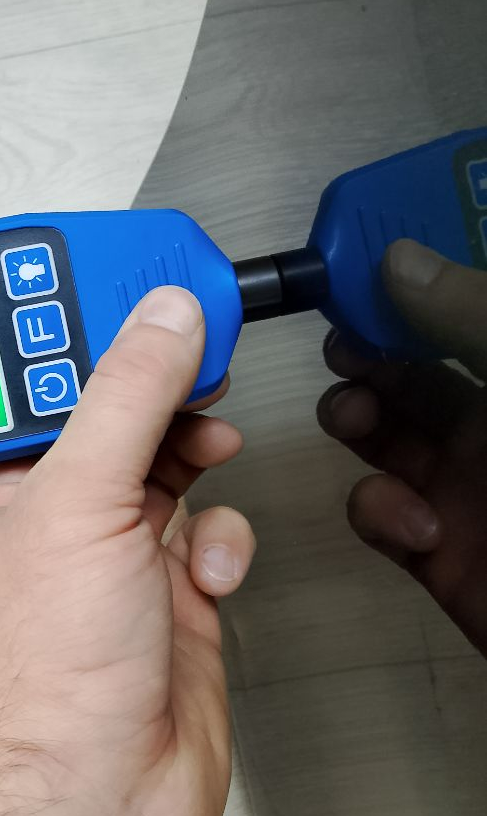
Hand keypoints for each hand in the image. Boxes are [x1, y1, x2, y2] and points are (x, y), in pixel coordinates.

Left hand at [0, 287, 254, 815]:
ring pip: (172, 472)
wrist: (86, 805)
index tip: (139, 283)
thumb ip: (126, 399)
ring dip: (195, 457)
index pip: (50, 380)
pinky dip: (222, 541)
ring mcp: (118, 561)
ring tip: (210, 443)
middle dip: (161, 389)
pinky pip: (210, 539)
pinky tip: (210, 567)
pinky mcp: (173, 602)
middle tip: (198, 350)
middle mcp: (60, 518)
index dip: (93, 330)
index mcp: (11, 485)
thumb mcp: (79, 500)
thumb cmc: (42, 674)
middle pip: (119, 418)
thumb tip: (163, 315)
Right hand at [317, 239, 486, 656]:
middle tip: (342, 350)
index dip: (407, 290)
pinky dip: (379, 511)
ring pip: (384, 435)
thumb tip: (397, 262)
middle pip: (412, 368)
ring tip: (351, 418)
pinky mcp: (440, 553)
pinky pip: (381, 514)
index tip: (358, 276)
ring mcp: (467, 489)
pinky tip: (415, 527)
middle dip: (368, 354)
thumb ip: (474, 315)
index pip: (457, 312)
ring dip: (354, 417)